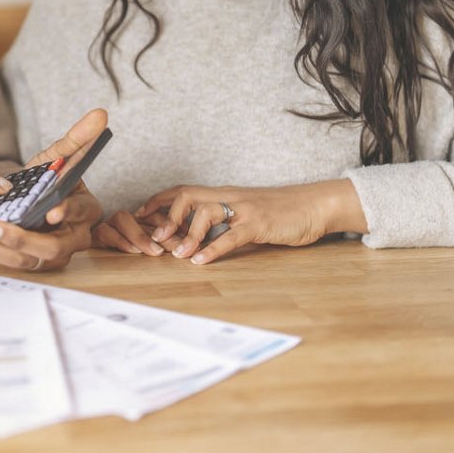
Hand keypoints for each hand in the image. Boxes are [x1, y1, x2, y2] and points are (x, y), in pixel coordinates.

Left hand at [0, 109, 107, 271]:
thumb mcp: (61, 156)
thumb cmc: (52, 179)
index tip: (51, 212)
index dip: (68, 212)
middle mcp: (73, 239)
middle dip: (22, 240)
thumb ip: (78, 138)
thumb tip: (100, 113)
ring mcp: (50, 257)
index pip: (80, 213)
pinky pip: (8, 262)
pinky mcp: (29, 262)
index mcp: (87, 211)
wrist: (35, 196)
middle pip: (52, 249)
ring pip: (26, 261)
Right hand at [92, 209, 181, 255]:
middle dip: (162, 232)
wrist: (89, 247)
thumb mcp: (151, 248)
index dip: (173, 225)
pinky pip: (107, 233)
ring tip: (155, 251)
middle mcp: (127, 219)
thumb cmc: (126, 251)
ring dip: (141, 236)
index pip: (159, 216)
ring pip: (124, 220)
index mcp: (141, 219)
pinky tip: (133, 251)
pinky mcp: (98, 234)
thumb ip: (167, 244)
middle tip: (178, 247)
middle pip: (145, 219)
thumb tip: (190, 246)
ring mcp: (111, 224)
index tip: (188, 237)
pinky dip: (121, 241)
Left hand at [136, 179, 367, 264]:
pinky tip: (201, 261)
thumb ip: (224, 220)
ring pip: (206, 212)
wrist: (314, 205)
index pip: (183, 190)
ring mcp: (244, 209)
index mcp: (224, 194)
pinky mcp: (260, 224)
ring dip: (187, 234)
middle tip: (153, 237)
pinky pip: (232, 235)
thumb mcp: (247, 213)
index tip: (139, 215)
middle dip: (166, 215)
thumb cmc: (280, 212)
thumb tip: (198, 235)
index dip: (158, 201)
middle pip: (187, 196)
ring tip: (175, 254)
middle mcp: (229, 197)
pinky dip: (213, 249)